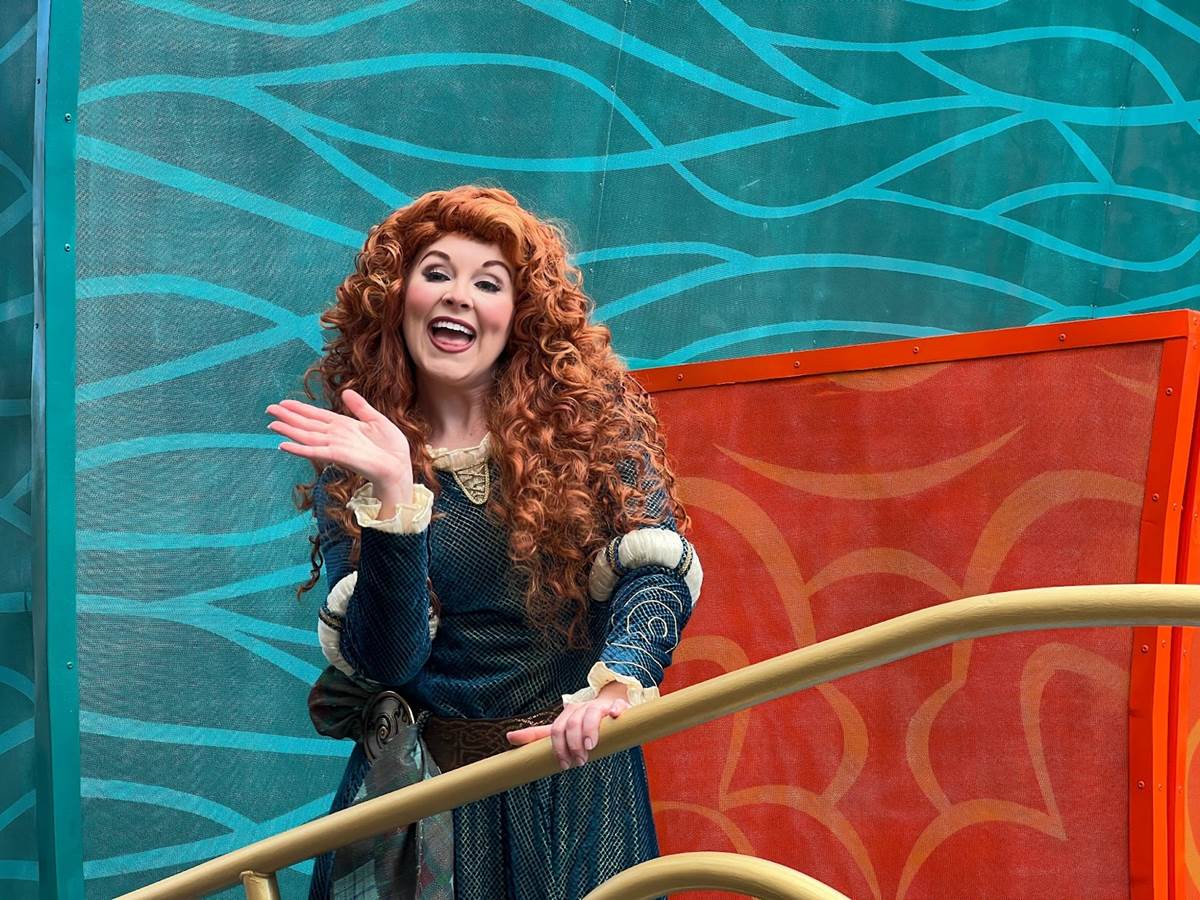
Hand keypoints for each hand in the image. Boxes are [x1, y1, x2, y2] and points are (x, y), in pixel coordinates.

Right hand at [266, 389, 412, 490]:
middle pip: (307, 424)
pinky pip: (314, 451)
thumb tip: (346, 392)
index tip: (283, 402)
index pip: (317, 415)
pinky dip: (299, 449)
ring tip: (272, 424)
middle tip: (269, 409)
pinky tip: (284, 445)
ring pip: (306, 435)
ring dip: (288, 430)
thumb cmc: (391, 448)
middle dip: (288, 416)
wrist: (399, 467)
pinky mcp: (338, 456)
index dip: (300, 408)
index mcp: (344, 425)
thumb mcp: (376, 420)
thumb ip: (360, 407)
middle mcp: (336, 435)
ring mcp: (335, 445)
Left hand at [506, 690, 629, 769]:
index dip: (558, 748)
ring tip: (591, 748)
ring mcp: (599, 707)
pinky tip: (616, 717)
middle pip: (571, 724)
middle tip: (579, 762)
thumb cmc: (581, 722)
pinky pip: (617, 706)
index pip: (556, 730)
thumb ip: (537, 735)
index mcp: (566, 715)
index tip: (563, 765)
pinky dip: (616, 711)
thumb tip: (508, 737)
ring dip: (589, 732)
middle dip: (573, 744)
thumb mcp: (560, 728)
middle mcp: (581, 709)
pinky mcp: (616, 706)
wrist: (607, 705)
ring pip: (591, 715)